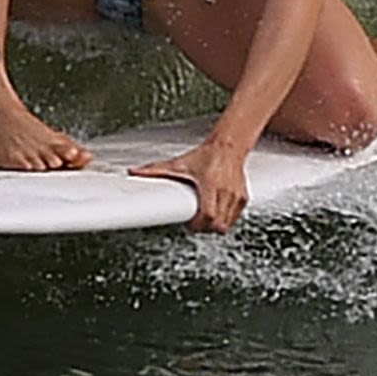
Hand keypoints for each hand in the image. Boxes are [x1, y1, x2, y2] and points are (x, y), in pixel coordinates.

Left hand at [136, 131, 253, 232]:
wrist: (228, 147)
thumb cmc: (205, 156)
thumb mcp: (179, 164)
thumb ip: (155, 169)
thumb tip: (134, 172)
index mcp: (211, 184)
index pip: (207, 216)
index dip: (197, 225)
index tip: (189, 224)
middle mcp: (227, 191)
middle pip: (218, 225)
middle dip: (204, 229)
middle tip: (194, 223)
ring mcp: (236, 196)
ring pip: (226, 225)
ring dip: (214, 226)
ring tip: (204, 219)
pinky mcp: (243, 199)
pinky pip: (233, 219)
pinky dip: (224, 220)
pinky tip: (215, 214)